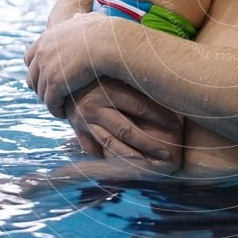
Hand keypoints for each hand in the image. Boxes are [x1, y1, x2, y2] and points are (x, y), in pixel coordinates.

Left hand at [25, 13, 106, 117]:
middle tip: (53, 96)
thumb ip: (78, 21)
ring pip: (41, 92)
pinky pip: (51, 103)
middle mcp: (42, 53)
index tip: (46, 76)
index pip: (30, 57)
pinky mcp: (55, 85)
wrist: (107, 43)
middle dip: (41, 87)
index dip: (36, 68)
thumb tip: (78, 17)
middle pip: (32, 76)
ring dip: (50, 101)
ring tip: (60, 107)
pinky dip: (56, 109)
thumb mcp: (87, 20)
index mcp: (47, 38)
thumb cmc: (105, 31)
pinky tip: (64, 113)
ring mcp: (47, 69)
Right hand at [64, 78, 182, 162]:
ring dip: (131, 157)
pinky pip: (92, 148)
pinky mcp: (77, 129)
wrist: (61, 73)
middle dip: (149, 144)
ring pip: (110, 144)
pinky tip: (121, 168)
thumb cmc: (97, 69)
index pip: (139, 106)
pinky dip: (105, 159)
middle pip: (127, 130)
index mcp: (107, 89)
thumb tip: (166, 82)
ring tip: (149, 166)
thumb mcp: (113, 69)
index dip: (159, 116)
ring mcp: (84, 121)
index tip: (176, 125)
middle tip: (167, 155)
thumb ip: (133, 77)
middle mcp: (94, 107)